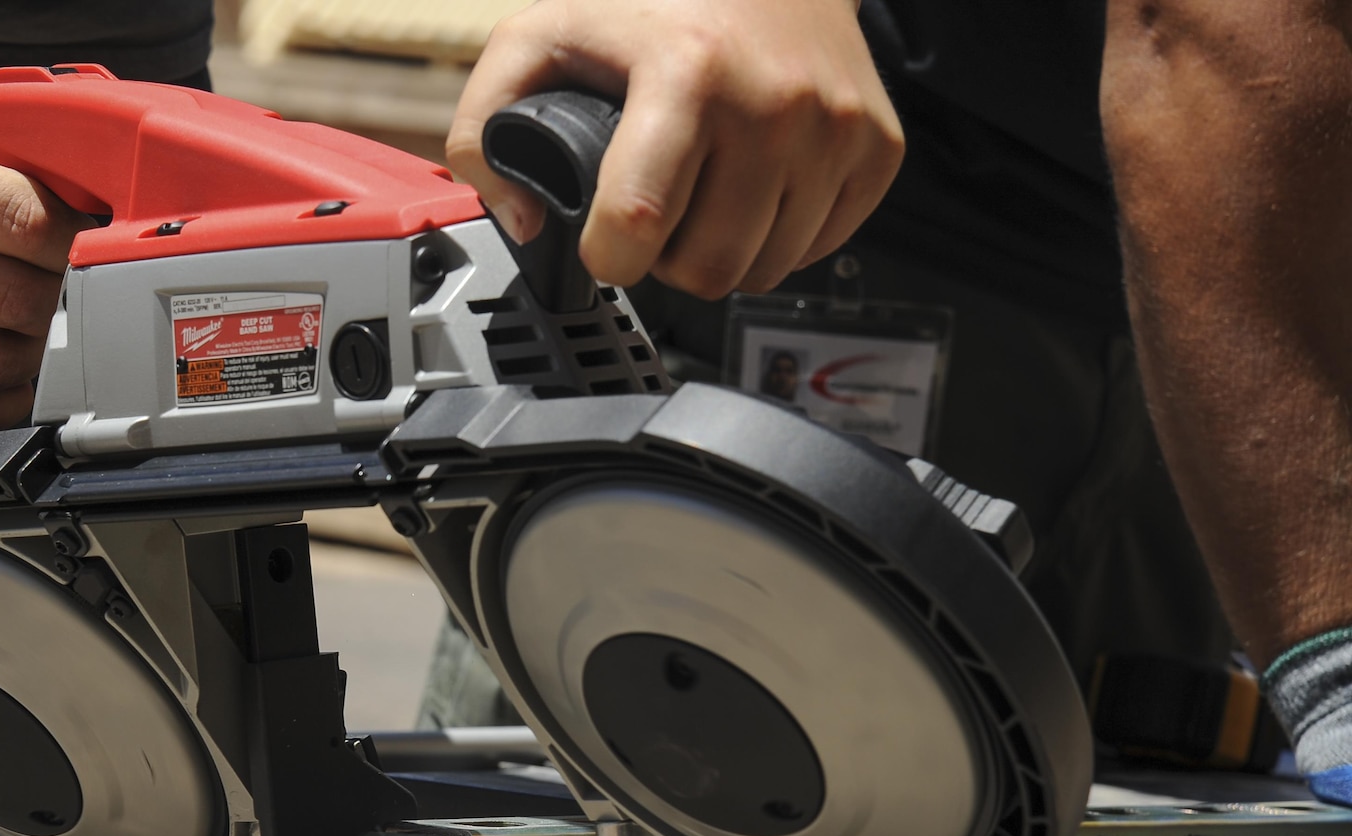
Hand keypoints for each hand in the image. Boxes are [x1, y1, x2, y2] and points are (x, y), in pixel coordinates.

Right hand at [0, 81, 87, 430]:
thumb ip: (13, 133)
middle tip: (76, 289)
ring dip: (38, 354)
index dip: (80, 238)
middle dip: (64, 299)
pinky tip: (12, 375)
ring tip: (42, 326)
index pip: (26, 221)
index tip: (97, 241)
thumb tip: (102, 168)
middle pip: (18, 301)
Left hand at [449, 0, 904, 298]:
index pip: (639, 221)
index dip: (608, 256)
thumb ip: (486, 126)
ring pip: (764, 272)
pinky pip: (817, 250)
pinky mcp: (877, 148)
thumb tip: (521, 218)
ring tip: (705, 200)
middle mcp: (773, 102)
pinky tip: (755, 190)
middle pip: (708, 267)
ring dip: (724, 254)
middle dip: (669, 262)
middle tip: (659, 218)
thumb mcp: (542, 36)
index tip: (604, 242)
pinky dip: (780, 237)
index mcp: (688, 71)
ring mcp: (834, 127)